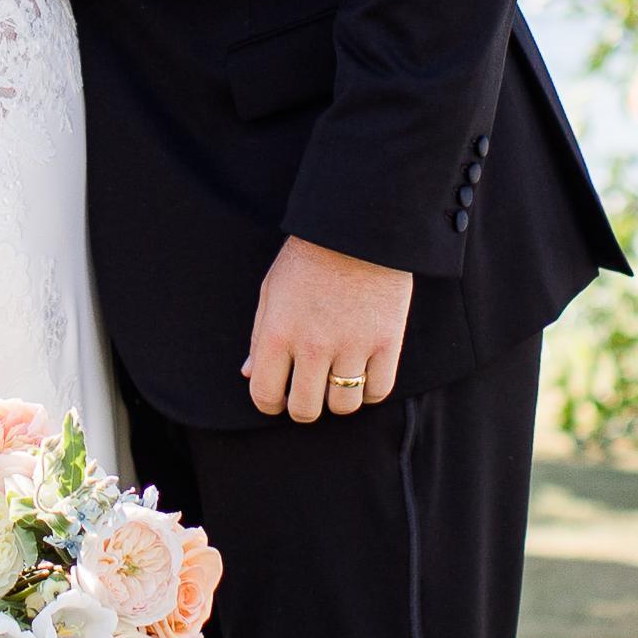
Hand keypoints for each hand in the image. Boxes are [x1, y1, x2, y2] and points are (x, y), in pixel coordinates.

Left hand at [245, 237, 413, 422]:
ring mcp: (352, 346)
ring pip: (344, 406)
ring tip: (337, 381)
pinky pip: (378, 391)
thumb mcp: (272, 291)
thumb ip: (260, 337)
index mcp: (277, 333)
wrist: (358, 228)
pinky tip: (364, 375)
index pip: (265, 395)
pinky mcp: (386, 342)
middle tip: (308, 393)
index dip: (269, 404)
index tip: (277, 399)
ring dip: (338, 399)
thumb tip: (250, 376)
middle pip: (305, 409)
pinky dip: (371, 391)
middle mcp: (313, 346)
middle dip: (302, 407)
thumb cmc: (308, 257)